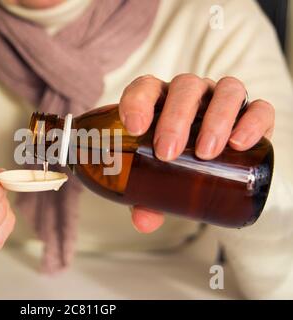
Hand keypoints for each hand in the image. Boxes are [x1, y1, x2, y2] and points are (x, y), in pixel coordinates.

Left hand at [119, 74, 274, 232]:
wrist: (207, 167)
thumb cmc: (173, 165)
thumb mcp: (155, 181)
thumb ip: (146, 199)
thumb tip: (144, 221)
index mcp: (161, 100)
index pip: (146, 88)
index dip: (137, 102)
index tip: (133, 128)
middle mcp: (192, 94)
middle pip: (186, 88)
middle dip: (175, 119)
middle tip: (167, 154)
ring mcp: (222, 100)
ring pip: (225, 91)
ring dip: (215, 119)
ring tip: (205, 153)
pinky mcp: (252, 114)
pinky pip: (260, 108)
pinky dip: (252, 122)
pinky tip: (240, 145)